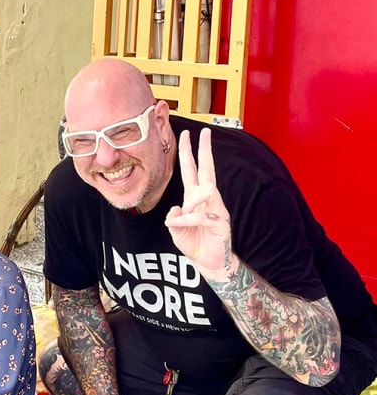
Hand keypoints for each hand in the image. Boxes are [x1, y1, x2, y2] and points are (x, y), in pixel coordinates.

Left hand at [165, 128, 236, 278]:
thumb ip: (174, 219)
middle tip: (204, 132)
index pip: (192, 170)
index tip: (186, 135)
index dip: (188, 153)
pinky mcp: (220, 221)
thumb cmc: (194, 243)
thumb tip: (176, 208)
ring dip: (190, 202)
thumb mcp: (176, 231)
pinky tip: (179, 226)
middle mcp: (207, 199)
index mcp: (194, 198)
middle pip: (207, 169)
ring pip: (204, 191)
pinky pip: (201, 215)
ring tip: (180, 217)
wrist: (208, 262)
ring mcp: (216, 208)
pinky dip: (187, 220)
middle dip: (205, 150)